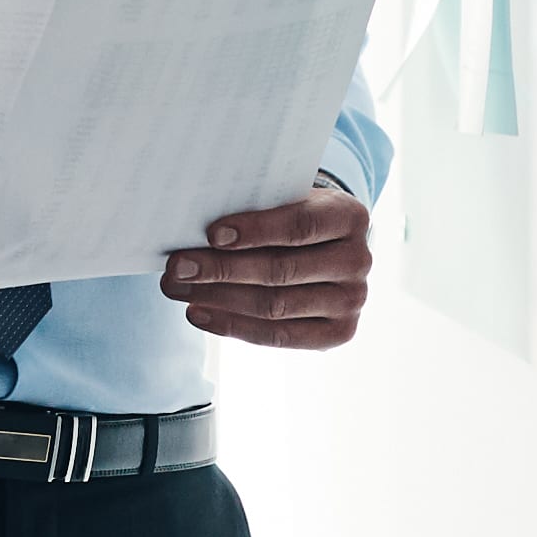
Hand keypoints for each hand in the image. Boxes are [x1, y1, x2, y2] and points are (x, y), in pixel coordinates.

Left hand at [162, 185, 371, 349]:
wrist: (328, 248)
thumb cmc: (293, 217)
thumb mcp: (285, 200)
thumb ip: (254, 210)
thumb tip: (194, 233)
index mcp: (351, 216)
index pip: (300, 225)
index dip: (256, 230)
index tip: (211, 234)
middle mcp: (359, 260)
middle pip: (282, 270)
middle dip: (222, 269)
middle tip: (177, 266)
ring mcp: (352, 301)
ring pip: (275, 306)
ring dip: (218, 299)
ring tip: (178, 289)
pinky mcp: (338, 332)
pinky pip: (278, 336)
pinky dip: (231, 326)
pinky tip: (197, 313)